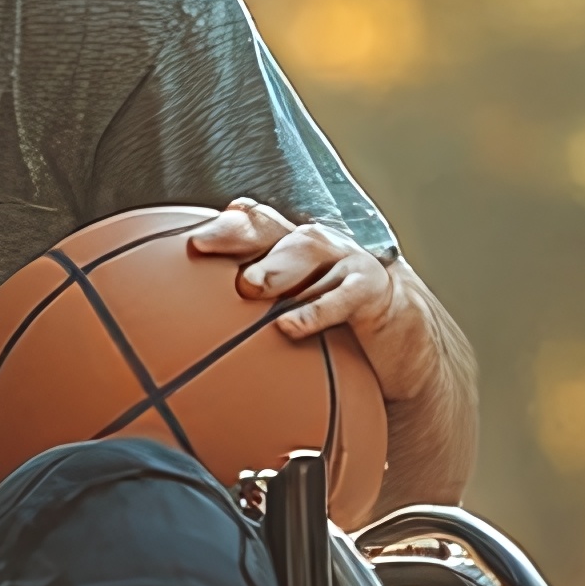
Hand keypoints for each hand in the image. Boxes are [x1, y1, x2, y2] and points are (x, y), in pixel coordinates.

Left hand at [190, 200, 439, 400]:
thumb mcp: (284, 330)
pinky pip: (346, 294)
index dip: (223, 227)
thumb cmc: (332, 338)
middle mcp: (312, 248)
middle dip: (236, 232)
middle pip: (271, 227)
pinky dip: (318, 308)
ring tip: (249, 285)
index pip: (251, 226)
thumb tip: (186, 359)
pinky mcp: (374, 289)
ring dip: (276, 264)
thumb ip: (246, 330)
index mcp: (284, 251)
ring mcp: (344, 263)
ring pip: (307, 248)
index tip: (192, 242)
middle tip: (202, 246)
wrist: (399, 349)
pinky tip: (291, 326)